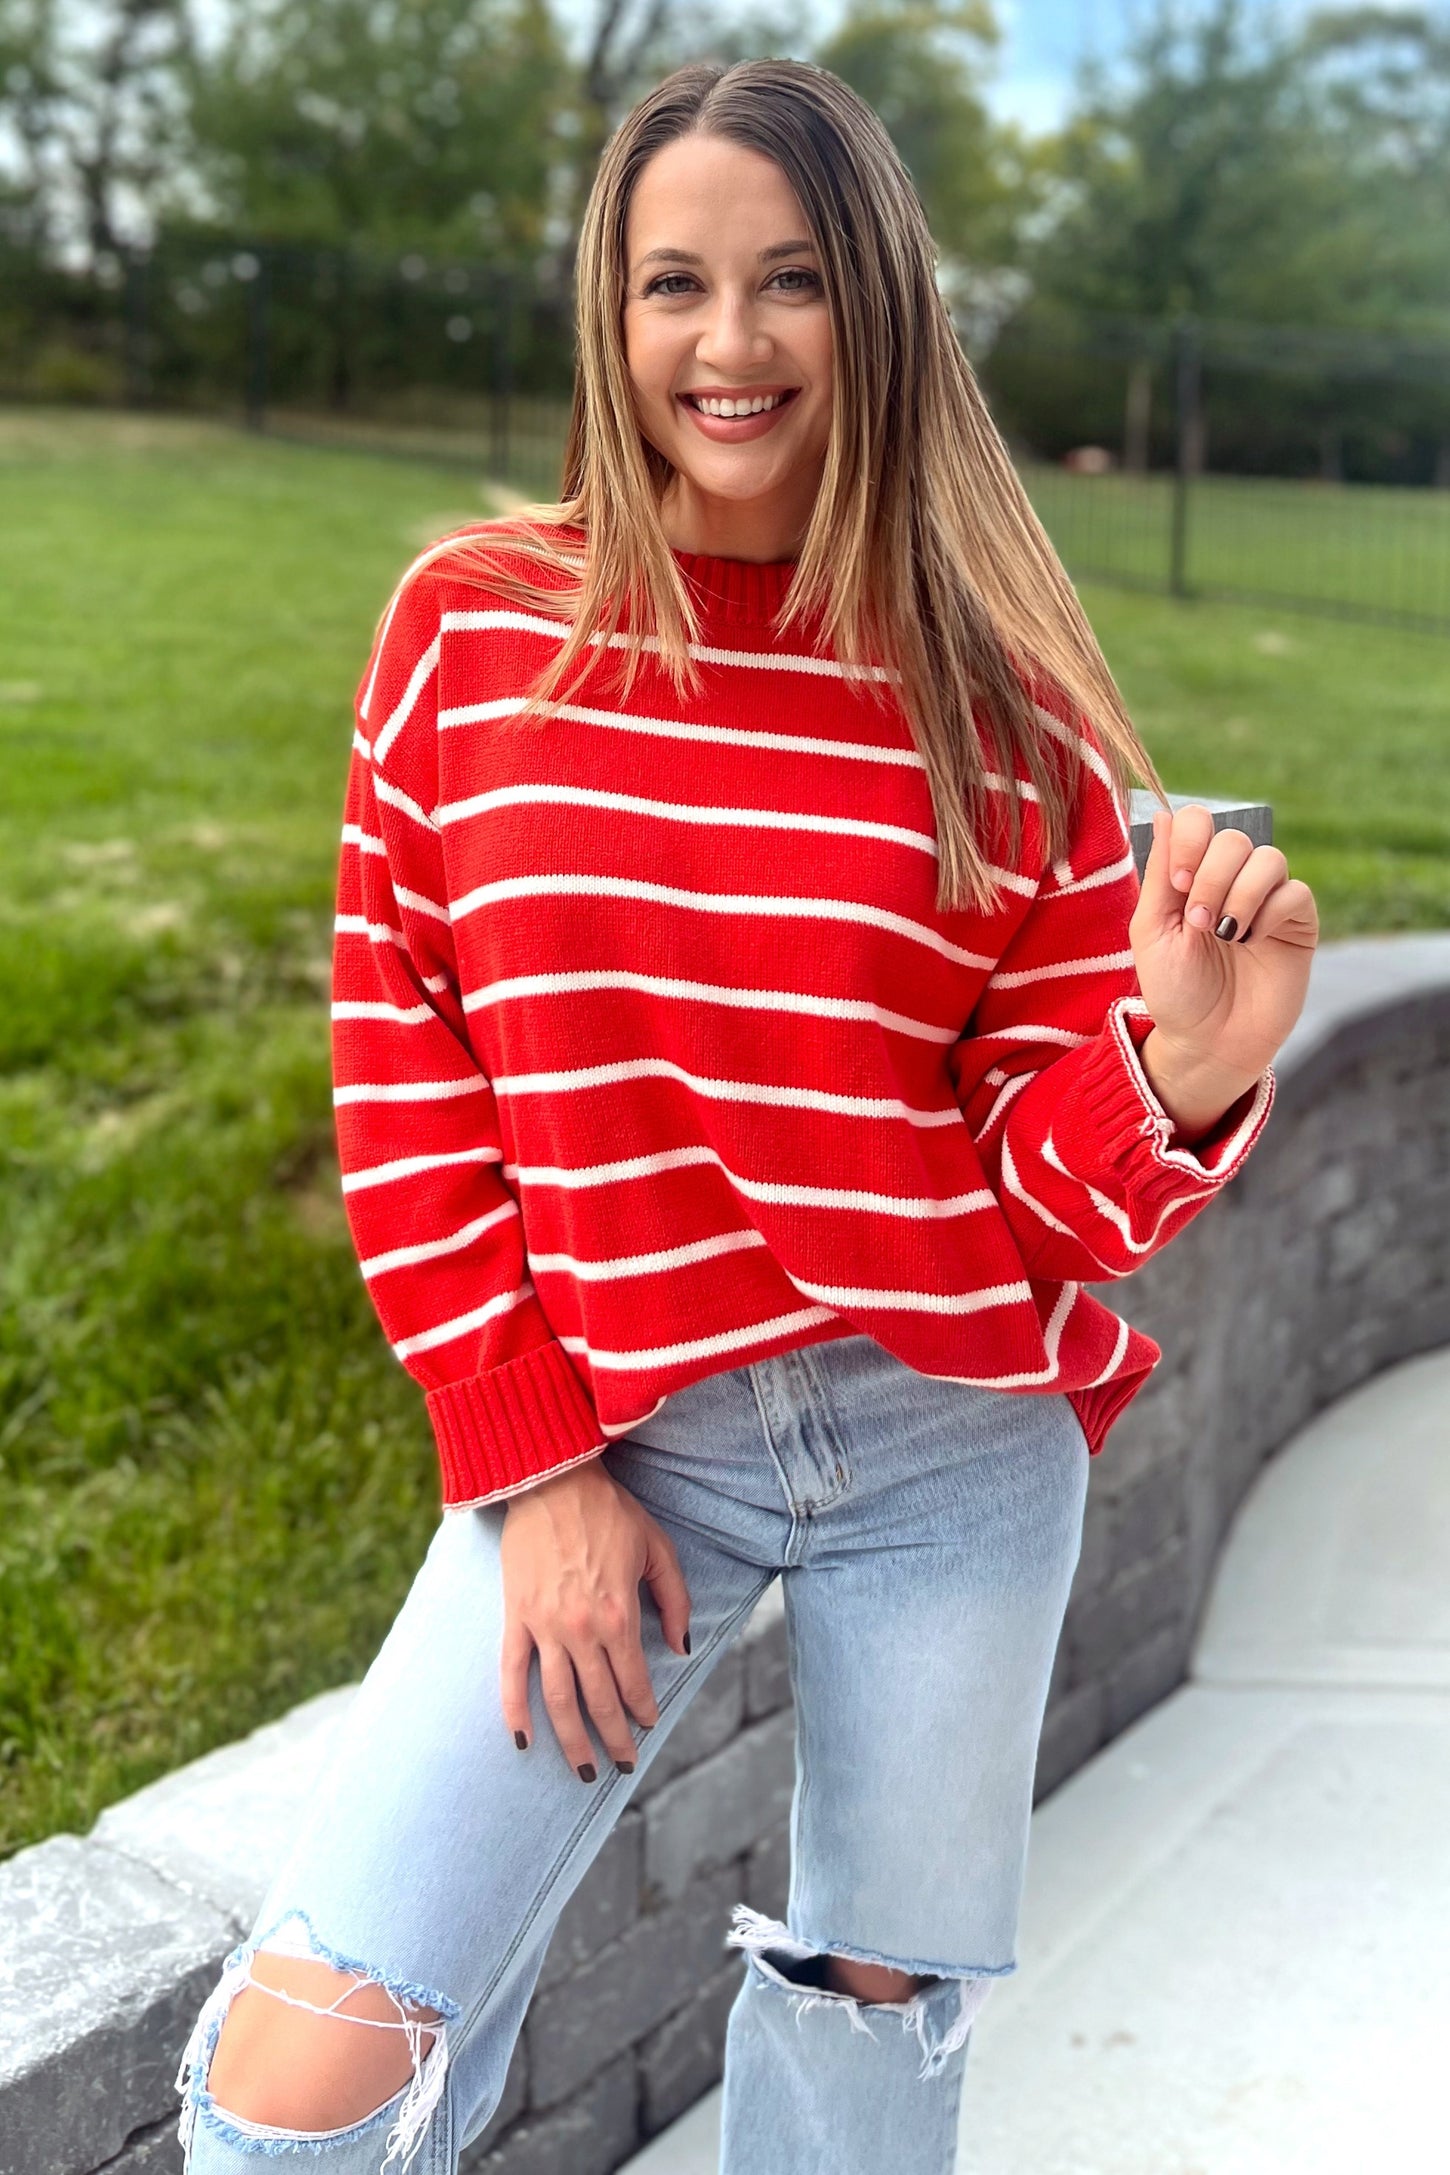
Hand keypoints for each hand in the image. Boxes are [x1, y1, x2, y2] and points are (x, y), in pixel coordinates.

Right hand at [499, 1457, 691, 1779]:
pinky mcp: (515, 1617)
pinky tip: (524, 1740)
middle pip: (597, 1700)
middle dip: (613, 1739)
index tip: (647, 1725)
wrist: (552, 1481)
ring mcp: (544, 1626)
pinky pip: (511, 1673)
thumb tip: (682, 1646)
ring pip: (557, 1699)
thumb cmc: (610, 1512)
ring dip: (571, 1740)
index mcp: (619, 1614)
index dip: (641, 1708)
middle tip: (622, 1766)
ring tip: (582, 1771)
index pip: (632, 1680)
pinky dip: (515, 1710)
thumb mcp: (657, 1548)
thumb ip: (674, 1600)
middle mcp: (581, 1629)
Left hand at [1130, 804, 1318, 1140]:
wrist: (1207, 1042)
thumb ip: (1159, 874)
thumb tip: (1165, 813)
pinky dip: (1269, 914)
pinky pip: (1295, 892)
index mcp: (1192, 876)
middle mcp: (1232, 880)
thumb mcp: (1151, 932)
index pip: (1200, 821)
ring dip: (1240, 895)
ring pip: (1268, 858)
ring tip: (1223, 934)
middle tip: (1199, 922)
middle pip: (1234, 838)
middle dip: (1212, 877)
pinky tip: (1251, 942)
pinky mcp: (1298, 924)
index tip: (1178, 884)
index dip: (1191, 840)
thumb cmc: (1175, 990)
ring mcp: (1267, 900)